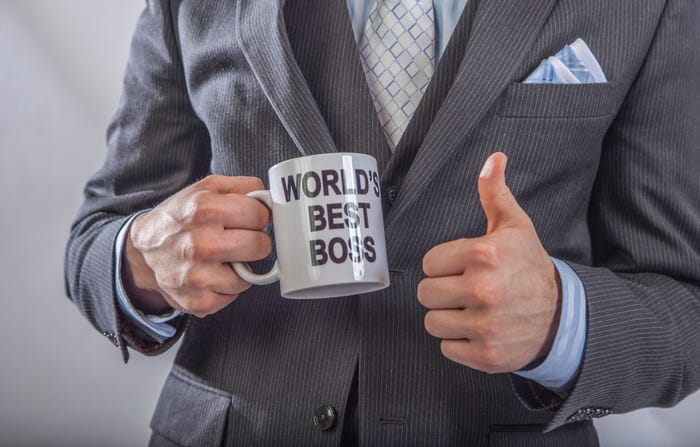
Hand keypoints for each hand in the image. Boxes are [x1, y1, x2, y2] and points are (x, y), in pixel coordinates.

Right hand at [122, 175, 271, 317]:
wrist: (144, 250)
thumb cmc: (181, 217)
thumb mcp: (207, 188)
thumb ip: (243, 187)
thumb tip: (270, 200)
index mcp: (203, 210)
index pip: (259, 215)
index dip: (257, 216)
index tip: (247, 219)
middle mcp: (199, 244)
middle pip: (260, 246)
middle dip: (254, 241)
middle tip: (238, 239)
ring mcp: (197, 276)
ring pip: (248, 276)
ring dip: (239, 268)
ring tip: (221, 258)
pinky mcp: (197, 302)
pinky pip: (232, 296)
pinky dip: (225, 287)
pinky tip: (211, 274)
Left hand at [417, 153, 561, 373]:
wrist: (563, 315)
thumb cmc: (530, 266)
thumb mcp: (515, 226)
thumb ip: (495, 193)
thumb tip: (493, 158)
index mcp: (484, 255)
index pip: (429, 263)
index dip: (444, 265)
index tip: (463, 267)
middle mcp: (483, 291)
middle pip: (425, 293)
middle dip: (442, 290)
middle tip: (466, 289)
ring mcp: (485, 326)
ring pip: (432, 322)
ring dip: (448, 317)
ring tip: (472, 310)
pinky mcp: (486, 355)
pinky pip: (446, 348)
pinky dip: (459, 342)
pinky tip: (479, 329)